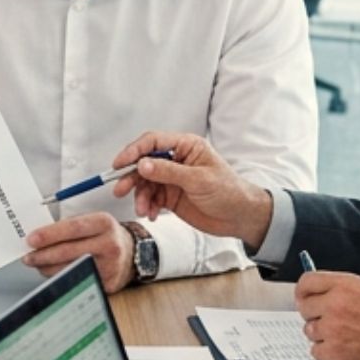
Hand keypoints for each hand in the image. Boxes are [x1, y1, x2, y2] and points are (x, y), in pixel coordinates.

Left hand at [24, 212, 136, 292]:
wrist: (130, 254)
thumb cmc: (104, 236)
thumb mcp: (93, 222)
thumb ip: (69, 226)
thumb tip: (39, 236)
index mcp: (104, 223)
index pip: (73, 227)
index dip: (50, 234)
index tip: (31, 239)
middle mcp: (110, 244)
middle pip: (69, 251)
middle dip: (43, 254)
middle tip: (28, 256)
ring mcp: (110, 266)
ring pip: (70, 268)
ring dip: (48, 268)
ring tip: (36, 264)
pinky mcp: (107, 283)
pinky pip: (77, 281)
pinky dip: (60, 277)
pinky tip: (51, 272)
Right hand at [108, 131, 272, 247]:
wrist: (240, 218)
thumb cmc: (229, 192)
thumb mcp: (198, 180)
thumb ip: (168, 172)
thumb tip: (143, 164)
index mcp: (187, 146)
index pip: (153, 142)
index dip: (134, 150)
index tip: (119, 163)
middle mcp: (177, 160)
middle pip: (144, 162)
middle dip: (131, 176)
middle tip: (120, 189)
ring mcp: (172, 178)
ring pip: (145, 182)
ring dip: (140, 196)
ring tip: (142, 209)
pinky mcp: (170, 195)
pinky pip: (150, 197)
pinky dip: (147, 205)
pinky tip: (151, 214)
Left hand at [294, 270, 359, 359]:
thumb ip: (341, 290)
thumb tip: (318, 293)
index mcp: (344, 286)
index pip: (306, 282)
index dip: (303, 291)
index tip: (303, 297)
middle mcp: (334, 305)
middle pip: (304, 308)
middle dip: (315, 314)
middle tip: (332, 321)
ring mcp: (331, 329)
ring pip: (310, 331)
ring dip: (323, 335)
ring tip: (347, 336)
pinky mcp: (333, 352)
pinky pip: (316, 351)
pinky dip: (328, 353)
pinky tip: (346, 349)